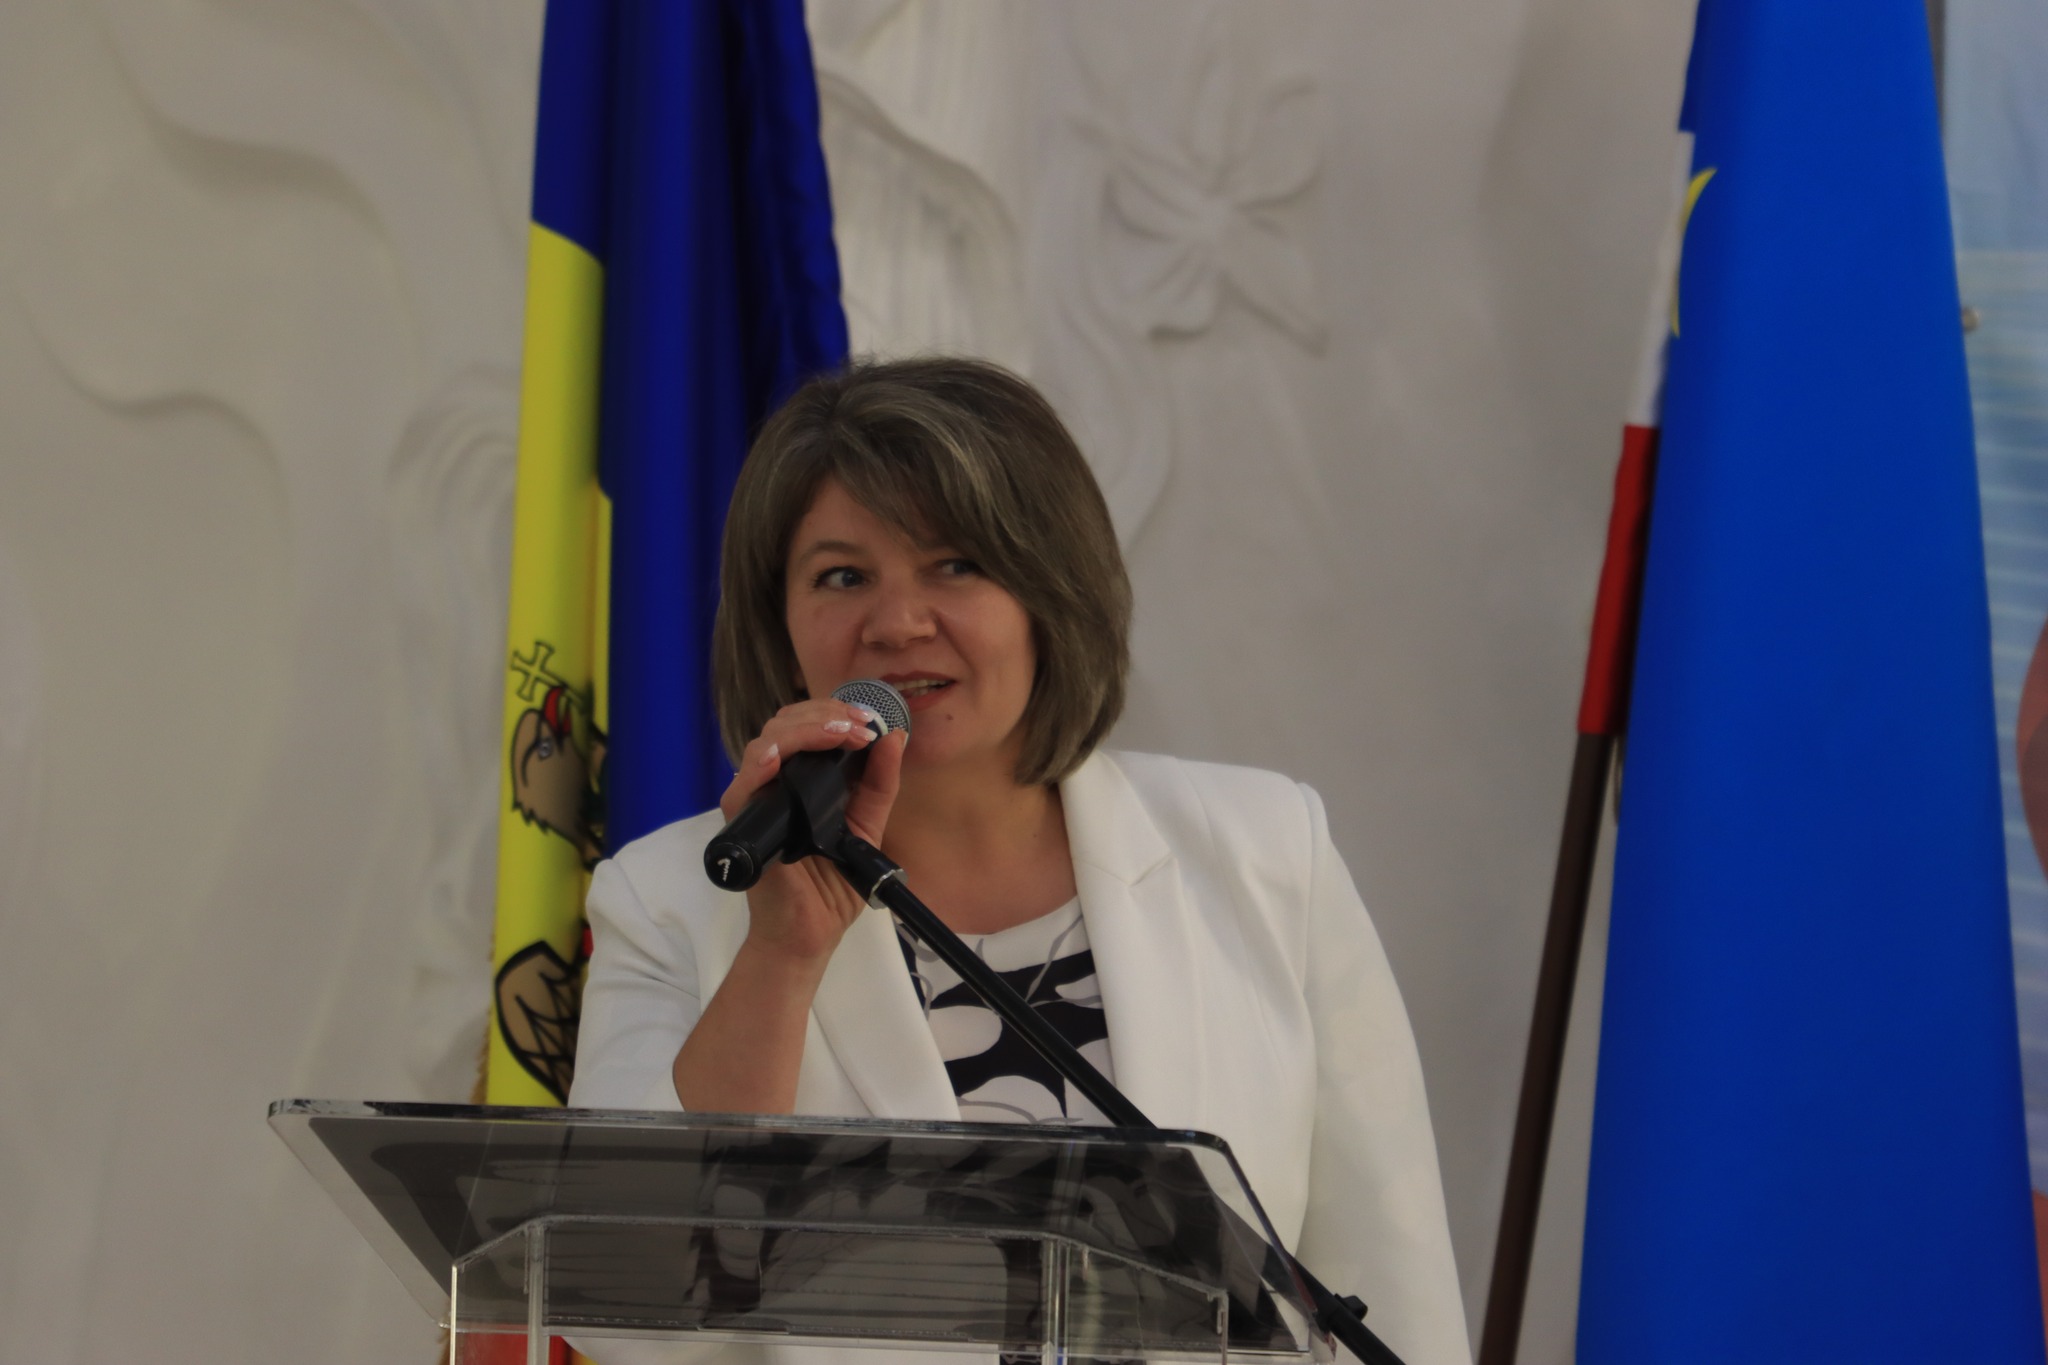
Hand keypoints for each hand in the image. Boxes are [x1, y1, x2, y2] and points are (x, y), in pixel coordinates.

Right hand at [719, 698, 909, 964]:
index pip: (806, 726)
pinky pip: (742, 786)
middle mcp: (774, 783)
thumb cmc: (833, 884)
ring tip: (840, 734)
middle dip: (825, 715)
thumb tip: (894, 736)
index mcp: (800, 778)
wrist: (812, 933)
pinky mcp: (742, 824)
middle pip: (785, 724)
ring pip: (765, 743)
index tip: (868, 720)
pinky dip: (759, 764)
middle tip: (859, 724)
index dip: (834, 714)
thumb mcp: (866, 825)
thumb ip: (878, 783)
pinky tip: (776, 757)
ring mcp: (756, 801)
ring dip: (804, 731)